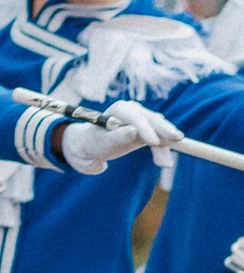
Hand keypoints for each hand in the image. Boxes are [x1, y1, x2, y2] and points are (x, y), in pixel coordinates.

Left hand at [60, 100, 184, 173]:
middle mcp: (135, 110)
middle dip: (165, 131)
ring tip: (166, 164)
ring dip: (166, 146)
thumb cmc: (95, 142)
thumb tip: (134, 131)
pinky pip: (161, 140)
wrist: (94, 147)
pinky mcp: (150, 130)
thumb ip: (118, 136)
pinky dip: (164, 151)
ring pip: (160, 131)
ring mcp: (144, 119)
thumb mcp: (103, 141)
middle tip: (178, 139)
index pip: (136, 117)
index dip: (146, 129)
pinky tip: (164, 164)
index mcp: (121, 108)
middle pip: (153, 120)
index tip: (153, 142)